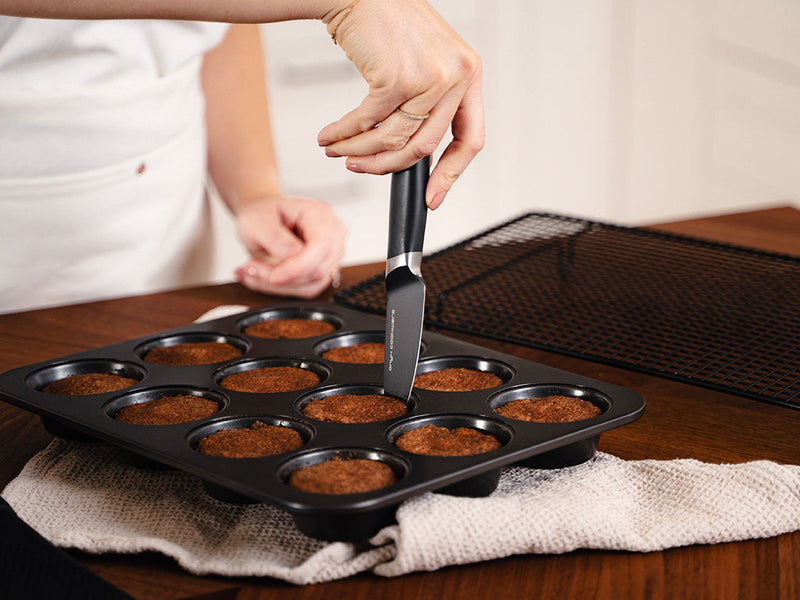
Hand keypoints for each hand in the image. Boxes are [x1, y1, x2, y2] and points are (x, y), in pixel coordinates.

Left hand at [233, 195, 346, 297]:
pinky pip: (307, 289)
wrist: (262, 220)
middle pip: (318, 269)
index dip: (299, 266)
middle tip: (251, 268)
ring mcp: (331, 254)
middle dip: (283, 277)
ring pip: (312, 284)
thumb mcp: (257, 220)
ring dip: (279, 285)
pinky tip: (263, 277)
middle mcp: (332, 233)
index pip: (321, 246)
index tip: (274, 277)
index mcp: (319, 214)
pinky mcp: (324, 270)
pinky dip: (282, 288)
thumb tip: (292, 255)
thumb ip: (275, 238)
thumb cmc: (262, 215)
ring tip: (253, 271)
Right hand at [317, 0, 483, 209]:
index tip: (432, 198)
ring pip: (392, 139)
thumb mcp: (424, 63)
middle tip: (362, 169)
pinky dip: (344, 135)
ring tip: (338, 151)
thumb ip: (427, 103)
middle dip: (386, 166)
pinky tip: (330, 136)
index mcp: (468, 75)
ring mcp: (429, 77)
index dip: (451, 175)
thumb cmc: (388, 23)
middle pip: (424, 147)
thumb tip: (409, 153)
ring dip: (358, 152)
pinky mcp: (396, 78)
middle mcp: (456, 76)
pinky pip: (367, 123)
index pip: (470, 139)